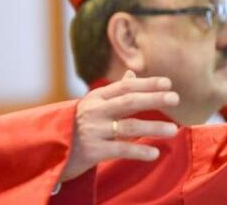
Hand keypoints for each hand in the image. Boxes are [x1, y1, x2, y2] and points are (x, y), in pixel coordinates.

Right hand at [60, 70, 178, 181]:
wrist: (51, 150)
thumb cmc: (76, 126)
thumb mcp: (91, 106)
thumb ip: (113, 92)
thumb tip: (132, 73)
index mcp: (95, 98)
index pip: (124, 87)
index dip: (146, 84)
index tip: (167, 83)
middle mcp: (94, 112)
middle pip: (127, 102)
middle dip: (152, 99)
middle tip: (175, 98)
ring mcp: (92, 131)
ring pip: (127, 127)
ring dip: (152, 127)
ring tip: (174, 130)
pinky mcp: (92, 151)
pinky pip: (120, 150)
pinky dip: (138, 151)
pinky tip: (154, 152)